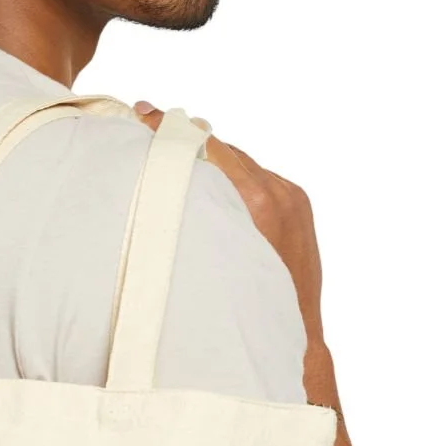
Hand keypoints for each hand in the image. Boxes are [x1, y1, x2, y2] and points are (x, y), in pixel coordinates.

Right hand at [132, 100, 325, 347]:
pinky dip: (239, 177)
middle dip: (189, 140)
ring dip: (215, 160)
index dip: (172, 130)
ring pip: (241, 162)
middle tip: (153, 126)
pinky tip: (220, 188)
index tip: (146, 113)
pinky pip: (261, 177)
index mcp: (255, 201)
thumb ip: (199, 210)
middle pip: (223, 149)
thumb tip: (175, 179)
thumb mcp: (210, 254)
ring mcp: (291, 195)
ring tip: (184, 158)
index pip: (207, 147)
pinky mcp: (299, 202)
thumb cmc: (246, 306)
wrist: (297, 332)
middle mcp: (276, 192)